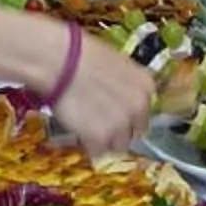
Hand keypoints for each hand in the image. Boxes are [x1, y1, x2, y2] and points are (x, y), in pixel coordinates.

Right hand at [50, 29, 153, 153]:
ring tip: (85, 128)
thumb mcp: (115, 63)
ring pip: (117, 146)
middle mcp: (139, 108)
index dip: (128, 117)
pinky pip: (97, 151)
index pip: (144, 115)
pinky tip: (77, 131)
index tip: (114, 116)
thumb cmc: (81, 53)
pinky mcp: (100, 138)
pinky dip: (87, 145)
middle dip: (118, 131)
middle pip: (133, 133)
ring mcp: (121, 125)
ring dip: (103, 141)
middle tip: (98, 125)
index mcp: (146, 87)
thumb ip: (124, 85)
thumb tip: (118, 96)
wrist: (59, 60)